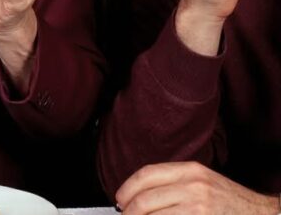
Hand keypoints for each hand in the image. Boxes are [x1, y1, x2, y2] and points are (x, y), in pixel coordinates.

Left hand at [116, 162, 278, 214]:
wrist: (261, 214)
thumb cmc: (229, 200)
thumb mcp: (202, 181)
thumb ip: (174, 182)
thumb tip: (138, 193)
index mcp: (191, 170)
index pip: (146, 174)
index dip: (127, 188)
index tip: (120, 199)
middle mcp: (193, 186)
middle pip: (145, 199)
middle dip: (128, 211)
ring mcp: (198, 208)